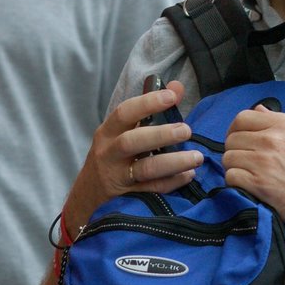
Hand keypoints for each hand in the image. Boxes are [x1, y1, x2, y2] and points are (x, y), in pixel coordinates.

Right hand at [63, 80, 201, 236]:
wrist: (87, 198)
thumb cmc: (111, 158)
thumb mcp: (122, 132)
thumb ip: (149, 109)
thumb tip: (176, 86)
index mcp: (108, 133)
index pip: (124, 113)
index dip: (148, 102)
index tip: (172, 96)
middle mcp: (109, 154)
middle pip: (132, 142)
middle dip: (162, 135)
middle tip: (187, 131)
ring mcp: (117, 177)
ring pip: (146, 169)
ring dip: (174, 162)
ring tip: (197, 157)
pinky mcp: (127, 198)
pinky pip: (153, 189)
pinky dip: (172, 182)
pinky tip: (188, 175)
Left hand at [222, 105, 284, 250]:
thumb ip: (282, 124)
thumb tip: (260, 109)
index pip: (243, 118)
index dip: (236, 130)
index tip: (240, 142)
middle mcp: (273, 140)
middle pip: (232, 139)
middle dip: (235, 152)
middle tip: (245, 164)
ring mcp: (265, 162)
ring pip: (228, 158)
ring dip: (235, 169)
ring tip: (249, 178)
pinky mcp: (260, 184)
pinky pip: (231, 177)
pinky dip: (236, 184)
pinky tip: (250, 188)